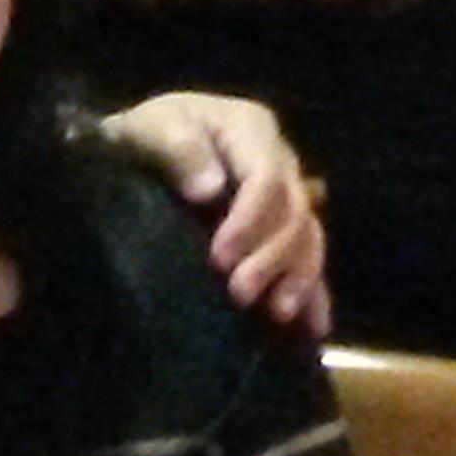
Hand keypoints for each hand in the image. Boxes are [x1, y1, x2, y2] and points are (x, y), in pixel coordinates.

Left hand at [95, 92, 331, 333]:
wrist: (142, 147)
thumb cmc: (144, 135)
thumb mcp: (149, 128)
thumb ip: (177, 148)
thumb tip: (209, 190)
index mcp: (251, 129)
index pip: (266, 177)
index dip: (250, 220)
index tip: (219, 258)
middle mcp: (280, 160)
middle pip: (295, 213)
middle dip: (271, 257)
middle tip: (238, 293)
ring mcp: (286, 194)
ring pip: (309, 238)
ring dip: (297, 278)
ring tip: (277, 314)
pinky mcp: (280, 227)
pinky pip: (307, 259)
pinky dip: (314, 293)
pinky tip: (314, 327)